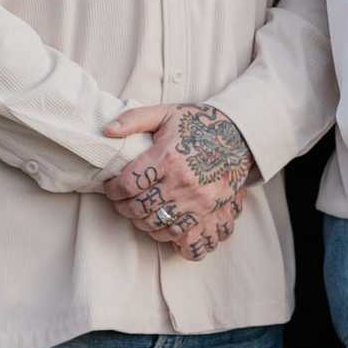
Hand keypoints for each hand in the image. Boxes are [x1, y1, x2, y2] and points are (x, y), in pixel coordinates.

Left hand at [102, 103, 253, 256]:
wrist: (240, 135)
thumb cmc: (199, 124)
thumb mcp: (166, 113)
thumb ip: (134, 119)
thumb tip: (107, 131)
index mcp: (168, 157)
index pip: (129, 184)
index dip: (113, 190)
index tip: (111, 187)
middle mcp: (182, 181)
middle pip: (139, 208)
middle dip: (123, 207)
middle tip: (121, 200)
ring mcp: (197, 199)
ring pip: (156, 224)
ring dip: (141, 221)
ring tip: (138, 210)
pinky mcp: (209, 210)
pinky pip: (179, 233)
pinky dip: (163, 233)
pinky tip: (159, 222)